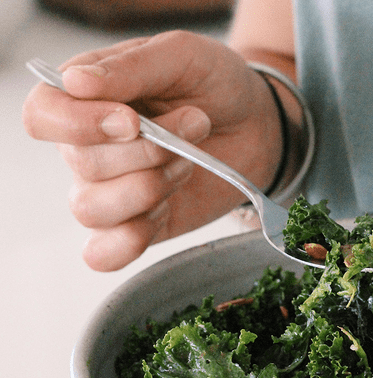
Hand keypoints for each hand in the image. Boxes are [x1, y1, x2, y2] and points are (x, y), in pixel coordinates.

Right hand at [22, 31, 285, 270]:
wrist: (257, 127)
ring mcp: (112, 192)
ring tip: (188, 163)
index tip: (132, 121)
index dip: (78, 124)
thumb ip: (131, 67)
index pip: (44, 116)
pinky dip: (130, 240)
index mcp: (87, 98)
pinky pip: (104, 253)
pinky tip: (163, 213)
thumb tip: (74, 81)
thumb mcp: (182, 56)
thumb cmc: (216, 86)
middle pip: (84, 164)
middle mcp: (89, 148)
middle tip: (195, 126)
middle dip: (149, 152)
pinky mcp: (139, 226)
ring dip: (150, 188)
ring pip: (91, 209)